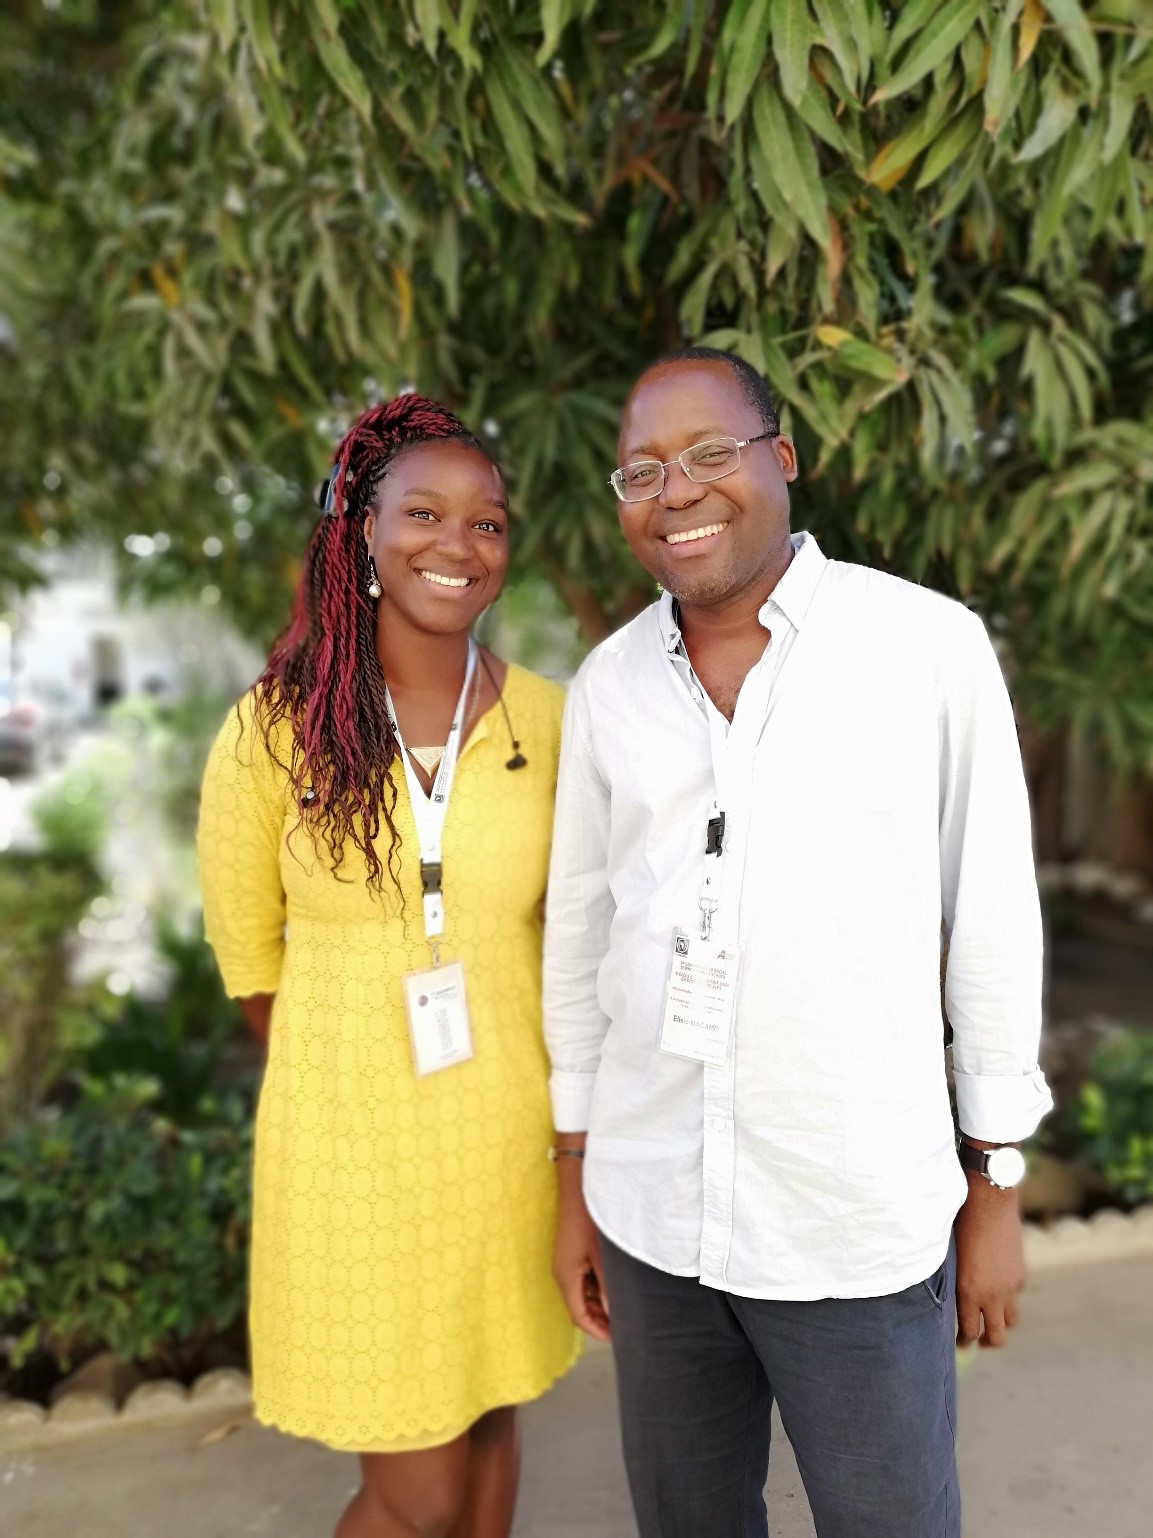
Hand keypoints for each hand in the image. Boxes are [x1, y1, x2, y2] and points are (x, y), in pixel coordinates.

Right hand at [552, 1154, 609, 1341]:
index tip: (616, 1337)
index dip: (596, 1330)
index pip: (578, 1316)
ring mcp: (565, 1264)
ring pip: (581, 1294)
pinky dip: (595, 1288)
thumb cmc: (588, 1221)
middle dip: (598, 1319)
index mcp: (566, 1278)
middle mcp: (562, 1274)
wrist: (577, 1190)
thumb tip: (614, 1312)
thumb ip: (607, 1287)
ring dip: (597, 1304)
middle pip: (578, 1307)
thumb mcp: (602, 1257)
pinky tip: (612, 1288)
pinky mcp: (570, 1255)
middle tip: (622, 1326)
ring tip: (621, 1309)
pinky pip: (581, 1280)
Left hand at [953, 1171, 1024, 1347]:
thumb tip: (952, 1299)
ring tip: (992, 1323)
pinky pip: (1015, 1296)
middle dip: (987, 1343)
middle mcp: (991, 1294)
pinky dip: (1007, 1299)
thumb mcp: (950, 1257)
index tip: (960, 1344)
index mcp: (968, 1291)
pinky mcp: (1020, 1275)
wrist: (989, 1202)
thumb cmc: (959, 1224)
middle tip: (979, 1342)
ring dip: (1001, 1324)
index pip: (969, 1332)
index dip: (964, 1342)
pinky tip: (998, 1290)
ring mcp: (1010, 1286)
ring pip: (1011, 1321)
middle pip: (996, 1336)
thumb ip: (954, 1282)